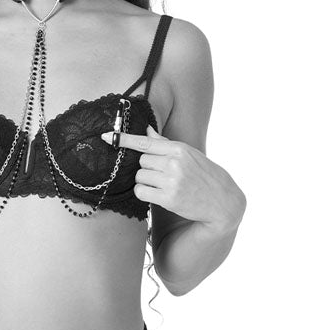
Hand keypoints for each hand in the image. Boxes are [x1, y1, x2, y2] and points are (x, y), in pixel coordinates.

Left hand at [101, 124, 245, 229]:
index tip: (107, 137)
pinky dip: (145, 193)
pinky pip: (141, 192)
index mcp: (179, 149)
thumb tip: (146, 128)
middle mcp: (174, 163)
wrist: (222, 201)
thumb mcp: (189, 154)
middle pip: (140, 161)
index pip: (145, 142)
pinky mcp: (168, 198)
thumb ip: (165, 144)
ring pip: (139, 176)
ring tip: (163, 185)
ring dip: (145, 181)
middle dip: (145, 168)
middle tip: (160, 174)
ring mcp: (171, 181)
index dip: (124, 139)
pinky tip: (158, 194)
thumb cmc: (204, 175)